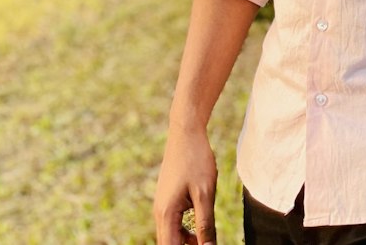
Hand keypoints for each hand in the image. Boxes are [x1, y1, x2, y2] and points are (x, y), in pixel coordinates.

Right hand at [153, 122, 217, 244]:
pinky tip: (200, 225)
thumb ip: (206, 224)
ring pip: (172, 234)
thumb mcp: (205, 193)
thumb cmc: (196, 159)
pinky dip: (185, 229)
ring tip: (205, 238)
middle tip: (206, 241)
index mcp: (166, 213)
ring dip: (186, 241)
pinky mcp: (168, 198)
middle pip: (169, 242)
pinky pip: (174, 222)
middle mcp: (159, 212)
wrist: (186, 132)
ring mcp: (162, 204)